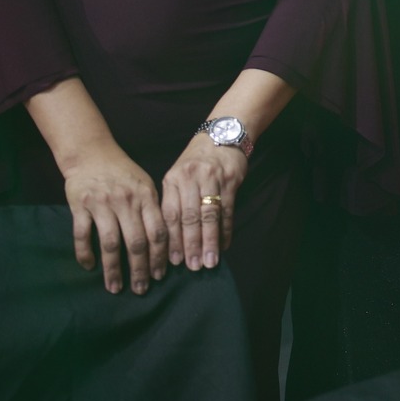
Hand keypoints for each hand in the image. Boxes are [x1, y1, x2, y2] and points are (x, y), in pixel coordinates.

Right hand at [60, 141, 167, 293]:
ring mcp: (102, 204)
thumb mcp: (145, 185)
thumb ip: (153, 210)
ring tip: (115, 287)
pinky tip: (89, 267)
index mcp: (146, 196)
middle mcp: (126, 201)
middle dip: (140, 269)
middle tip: (141, 289)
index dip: (160, 256)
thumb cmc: (123, 172)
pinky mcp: (79, 206)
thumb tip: (165, 242)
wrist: (91, 153)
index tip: (161, 275)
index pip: (158, 231)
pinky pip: (82, 235)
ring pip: (110, 243)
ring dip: (113, 269)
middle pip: (136, 242)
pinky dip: (85, 253)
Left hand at [160, 134, 248, 271]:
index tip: (173, 261)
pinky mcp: (230, 179)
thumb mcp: (178, 176)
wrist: (222, 133)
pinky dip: (226, 229)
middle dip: (191, 245)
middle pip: (189, 217)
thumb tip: (169, 239)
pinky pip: (227, 209)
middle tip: (193, 267)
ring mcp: (211, 178)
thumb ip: (173, 201)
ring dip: (210, 241)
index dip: (172, 239)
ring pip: (209, 215)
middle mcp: (189, 179)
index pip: (170, 214)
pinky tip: (225, 244)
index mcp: (172, 180)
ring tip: (210, 261)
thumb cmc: (196, 161)